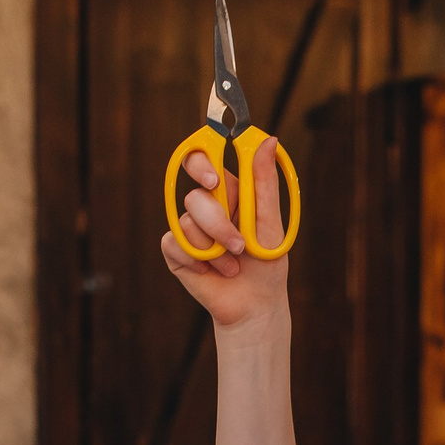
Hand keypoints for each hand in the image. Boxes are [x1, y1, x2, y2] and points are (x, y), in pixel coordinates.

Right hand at [160, 141, 290, 333]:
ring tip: (233, 264)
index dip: (201, 163)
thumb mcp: (270, 222)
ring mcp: (188, 228)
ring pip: (187, 223)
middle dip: (217, 222)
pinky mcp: (175, 250)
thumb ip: (264, 183)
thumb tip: (269, 140)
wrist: (253, 304)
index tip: (214, 181)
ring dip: (215, 248)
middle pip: (195, 196)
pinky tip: (211, 272)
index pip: (203, 160)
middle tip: (237, 243)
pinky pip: (174, 244)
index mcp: (227, 192)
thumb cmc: (266, 263)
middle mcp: (205, 205)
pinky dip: (197, 261)